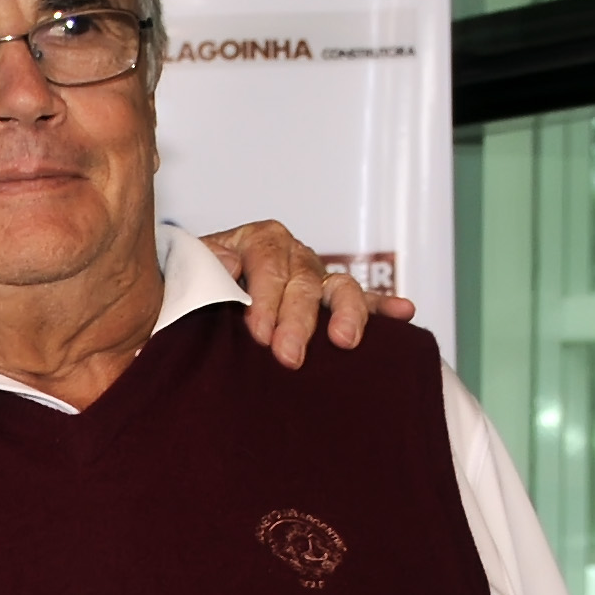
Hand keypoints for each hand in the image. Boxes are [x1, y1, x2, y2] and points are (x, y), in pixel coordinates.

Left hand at [197, 219, 416, 368]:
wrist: (196, 289)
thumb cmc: (193, 281)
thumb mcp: (190, 268)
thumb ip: (204, 266)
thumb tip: (230, 267)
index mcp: (259, 240)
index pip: (268, 263)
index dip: (265, 300)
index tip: (259, 333)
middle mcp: (293, 253)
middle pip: (303, 281)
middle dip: (298, 320)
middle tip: (288, 355)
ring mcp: (316, 275)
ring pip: (339, 287)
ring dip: (345, 314)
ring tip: (344, 341)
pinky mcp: (331, 299)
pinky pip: (364, 300)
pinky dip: (383, 306)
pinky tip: (405, 313)